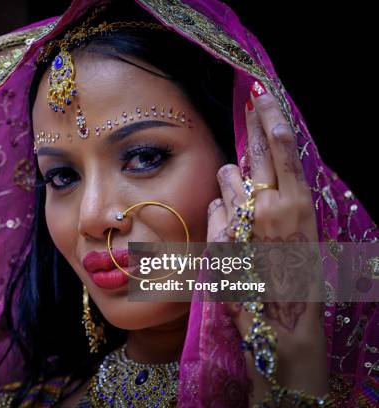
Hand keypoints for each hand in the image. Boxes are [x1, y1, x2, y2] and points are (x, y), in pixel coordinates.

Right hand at [206, 81, 328, 402]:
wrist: (289, 332)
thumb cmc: (250, 302)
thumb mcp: (227, 261)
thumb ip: (226, 218)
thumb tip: (227, 184)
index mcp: (262, 214)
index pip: (255, 157)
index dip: (256, 122)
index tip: (252, 95)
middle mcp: (285, 206)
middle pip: (274, 150)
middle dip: (267, 117)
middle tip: (260, 89)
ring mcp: (301, 213)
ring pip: (288, 164)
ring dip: (275, 140)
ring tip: (269, 114)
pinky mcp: (308, 222)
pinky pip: (298, 180)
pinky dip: (290, 159)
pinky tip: (283, 150)